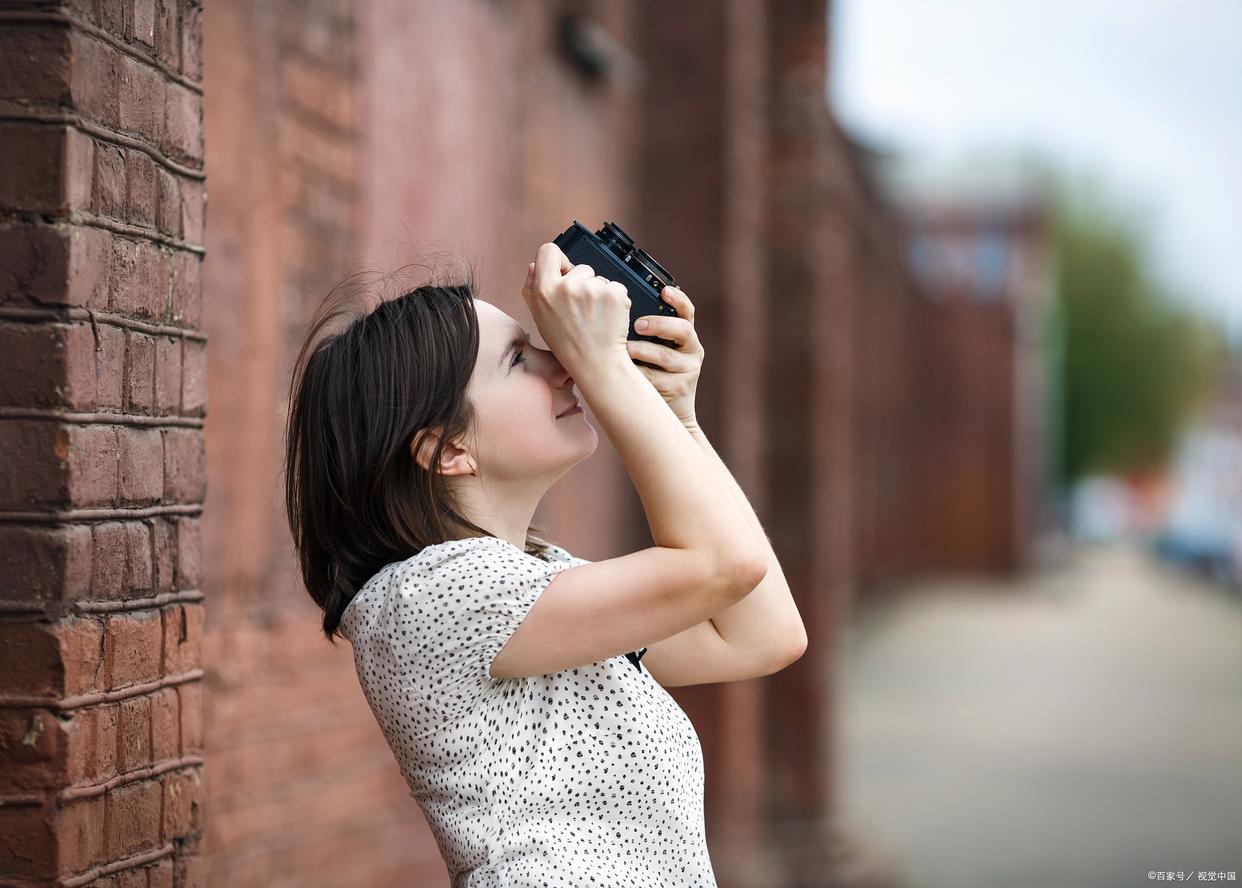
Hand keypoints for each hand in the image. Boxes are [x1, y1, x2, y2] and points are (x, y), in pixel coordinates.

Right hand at [522, 244, 632, 377]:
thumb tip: (534, 265)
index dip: (558, 261)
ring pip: (599, 279)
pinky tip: (607, 317)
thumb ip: (533, 289)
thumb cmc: (568, 344)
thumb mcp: (540, 318)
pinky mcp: (614, 293)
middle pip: (579, 267)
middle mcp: (567, 286)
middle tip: (581, 310)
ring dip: (600, 293)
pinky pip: (616, 286)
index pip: (549, 251)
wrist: (596, 363)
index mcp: (545, 290)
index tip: (564, 273)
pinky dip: (615, 300)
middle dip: (583, 283)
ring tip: (595, 317)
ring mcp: (592, 288)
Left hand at [625, 286, 702, 425]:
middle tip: (638, 324)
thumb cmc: (653, 374)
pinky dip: (637, 373)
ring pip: (666, 356)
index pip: (687, 312)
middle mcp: (692, 349)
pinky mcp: (680, 388)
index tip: (664, 291)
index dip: (678, 300)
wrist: (668, 412)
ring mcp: (688, 369)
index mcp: (685, 335)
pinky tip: (623, 370)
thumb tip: (615, 309)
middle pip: (683, 330)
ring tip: (624, 349)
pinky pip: (656, 378)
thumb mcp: (654, 350)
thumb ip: (644, 333)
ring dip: (642, 350)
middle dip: (659, 324)